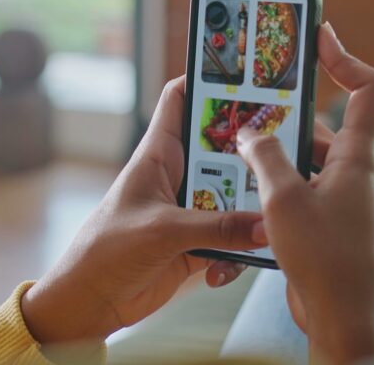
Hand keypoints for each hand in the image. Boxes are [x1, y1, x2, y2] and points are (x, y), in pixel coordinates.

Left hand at [21, 78, 266, 343]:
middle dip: (251, 148)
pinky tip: (228, 269)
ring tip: (266, 222)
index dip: (206, 79)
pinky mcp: (199, 241)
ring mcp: (192, 208)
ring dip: (251, 208)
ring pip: (235, 193)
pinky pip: (233, 236)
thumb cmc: (105, 251)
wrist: (89, 302)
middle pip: (222, 146)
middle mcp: (179, 174)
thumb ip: (216, 226)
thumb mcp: (162, 230)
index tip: (245, 71)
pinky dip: (239, 251)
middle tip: (284, 148)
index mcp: (158, 154)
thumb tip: (265, 224)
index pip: (180, 99)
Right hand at [236, 22, 373, 363]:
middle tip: (252, 117)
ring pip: (310, 164)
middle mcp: (358, 175)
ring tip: (243, 165)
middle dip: (285, 125)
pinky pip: (306, 192)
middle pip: (323, 129)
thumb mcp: (283, 199)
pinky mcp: (334, 223)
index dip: (345, 58)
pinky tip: (254, 201)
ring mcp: (347, 200)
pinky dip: (283, 189)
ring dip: (278, 163)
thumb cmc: (325, 261)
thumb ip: (265, 157)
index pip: (368, 89)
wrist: (342, 320)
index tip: (319, 38)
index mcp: (359, 159)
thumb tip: (252, 135)